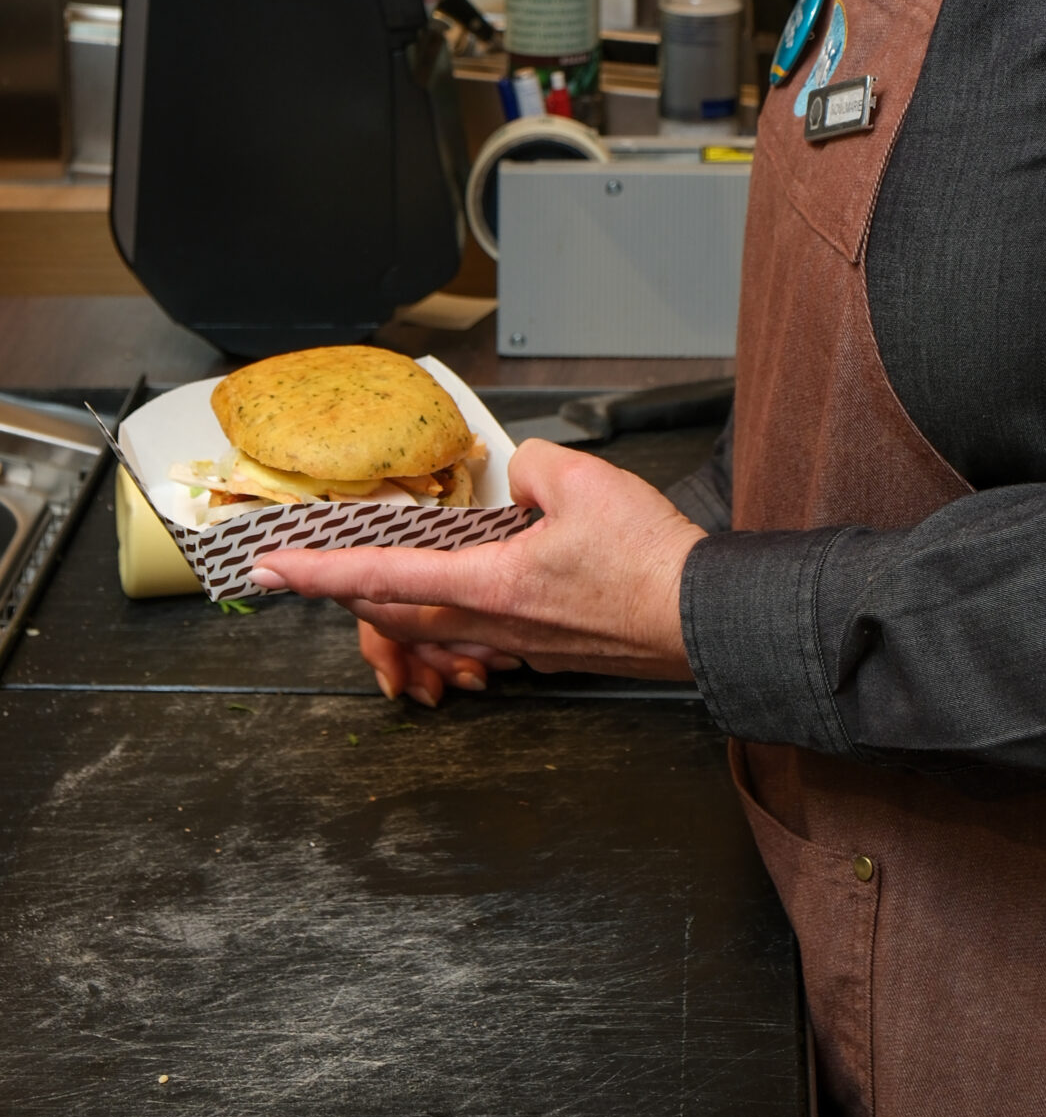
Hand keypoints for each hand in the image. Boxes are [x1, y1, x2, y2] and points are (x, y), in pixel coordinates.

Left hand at [251, 441, 704, 699]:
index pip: (383, 578)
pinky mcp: (549, 649)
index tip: (273, 570)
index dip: (319, 572)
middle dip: (348, 597)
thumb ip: (532, 467)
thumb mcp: (583, 480)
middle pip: (396, 617)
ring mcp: (520, 644)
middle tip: (314, 577)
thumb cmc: (647, 561)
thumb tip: (521, 482)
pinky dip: (459, 617)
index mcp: (490, 584)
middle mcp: (494, 623)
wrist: (701, 617)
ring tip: (389, 585)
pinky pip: (483, 636)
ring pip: (439, 631)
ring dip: (403, 612)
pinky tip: (476, 593)